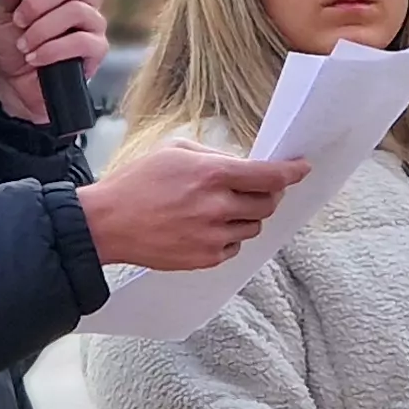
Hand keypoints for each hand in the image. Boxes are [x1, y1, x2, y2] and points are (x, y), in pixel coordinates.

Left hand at [0, 0, 104, 124]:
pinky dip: (52, 49)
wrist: (16, 87)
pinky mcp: (97, 49)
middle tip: (18, 20)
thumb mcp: (3, 16)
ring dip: (42, 29)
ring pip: (76, 11)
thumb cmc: (13, 46)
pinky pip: (81, 41)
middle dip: (38, 3)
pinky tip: (35, 57)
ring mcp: (93, 22)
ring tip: (24, 44)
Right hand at [75, 145, 311, 271]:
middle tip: (253, 189)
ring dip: (245, 217)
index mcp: (212, 174)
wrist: (107, 224)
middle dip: (266, 195)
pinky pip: (234, 248)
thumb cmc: (137, 183)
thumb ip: (214, 156)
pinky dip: (228, 238)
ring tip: (217, 209)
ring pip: (253, 227)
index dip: (291, 172)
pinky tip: (205, 228)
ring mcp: (213, 236)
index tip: (301, 169)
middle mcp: (217, 206)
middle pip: (267, 204)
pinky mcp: (205, 259)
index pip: (270, 176)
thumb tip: (242, 166)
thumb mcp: (174, 150)